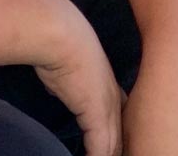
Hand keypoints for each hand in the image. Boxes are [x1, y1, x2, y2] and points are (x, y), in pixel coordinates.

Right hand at [32, 2, 124, 155]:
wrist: (60, 34)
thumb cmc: (60, 43)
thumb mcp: (66, 67)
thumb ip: (67, 82)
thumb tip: (57, 87)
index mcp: (109, 86)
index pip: (117, 121)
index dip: (113, 136)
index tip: (108, 147)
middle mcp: (115, 99)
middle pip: (121, 136)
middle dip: (115, 150)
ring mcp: (109, 108)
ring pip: (114, 145)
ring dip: (108, 155)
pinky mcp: (98, 116)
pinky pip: (101, 149)